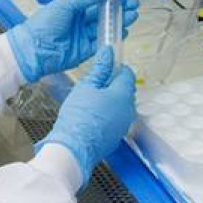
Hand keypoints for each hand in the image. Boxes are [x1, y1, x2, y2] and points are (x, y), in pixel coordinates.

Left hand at [7, 0, 138, 82]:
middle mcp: (80, 20)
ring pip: (106, 25)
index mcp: (74, 6)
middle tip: (134, 2)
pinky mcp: (86, 50)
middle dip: (120, 6)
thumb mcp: (66, 5)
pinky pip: (103, 42)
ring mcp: (84, 35)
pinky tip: (124, 29)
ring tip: (133, 13)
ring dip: (120, 19)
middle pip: (104, 11)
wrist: (33, 50)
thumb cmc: (44, 24)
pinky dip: (114, 36)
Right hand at [37, 47, 135, 186]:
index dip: (117, 68)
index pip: (127, 74)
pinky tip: (91, 117)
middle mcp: (128, 110)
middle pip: (125, 90)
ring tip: (89, 102)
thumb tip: (108, 54)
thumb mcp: (86, 86)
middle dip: (112, 85)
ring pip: (120, 106)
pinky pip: (115, 120)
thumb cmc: (78, 116)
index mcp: (123, 94)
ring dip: (109, 101)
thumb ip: (100, 69)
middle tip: (93, 85)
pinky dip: (107, 116)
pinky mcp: (116, 137)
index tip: (105, 67)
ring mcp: (123, 125)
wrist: (73, 147)